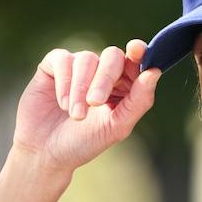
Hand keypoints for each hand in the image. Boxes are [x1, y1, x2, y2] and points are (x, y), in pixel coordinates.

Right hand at [12, 39, 161, 173]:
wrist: (47, 151)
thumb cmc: (85, 142)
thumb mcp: (117, 126)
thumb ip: (139, 101)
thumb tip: (154, 72)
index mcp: (124, 87)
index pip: (136, 63)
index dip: (139, 53)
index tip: (136, 50)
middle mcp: (102, 73)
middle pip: (112, 56)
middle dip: (105, 79)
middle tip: (95, 102)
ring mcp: (78, 67)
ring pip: (87, 59)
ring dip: (81, 88)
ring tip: (76, 115)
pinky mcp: (54, 65)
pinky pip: (63, 59)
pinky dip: (65, 83)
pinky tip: (63, 104)